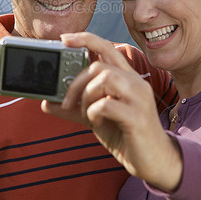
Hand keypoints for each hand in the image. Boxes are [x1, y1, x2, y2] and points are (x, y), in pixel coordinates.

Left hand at [42, 32, 182, 191]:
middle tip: (67, 102)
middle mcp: (135, 83)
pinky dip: (93, 112)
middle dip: (76, 83)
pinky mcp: (138, 117)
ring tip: (86, 112)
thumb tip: (47, 103)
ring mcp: (139, 99)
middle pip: (100, 66)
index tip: (64, 39)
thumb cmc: (126, 134)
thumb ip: (74, 108)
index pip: (106, 47)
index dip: (85, 39)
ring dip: (86, 96)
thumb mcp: (96, 118)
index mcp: (126, 78)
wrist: (154, 160)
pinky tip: (96, 122)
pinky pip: (106, 104)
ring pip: (105, 78)